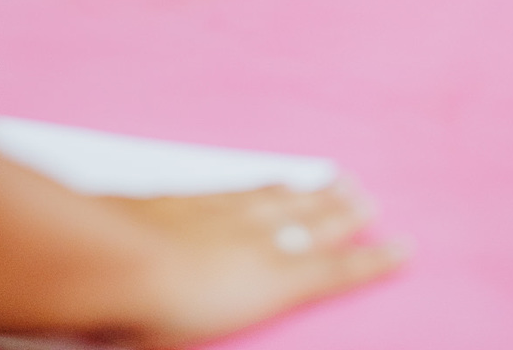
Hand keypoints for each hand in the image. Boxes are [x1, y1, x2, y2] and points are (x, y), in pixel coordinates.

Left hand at [100, 183, 404, 348]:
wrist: (108, 258)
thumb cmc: (152, 319)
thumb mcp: (196, 345)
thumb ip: (224, 327)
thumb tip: (248, 298)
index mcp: (269, 284)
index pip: (333, 273)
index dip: (371, 262)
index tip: (404, 247)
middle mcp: (257, 242)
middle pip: (313, 225)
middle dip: (345, 217)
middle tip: (370, 203)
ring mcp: (224, 213)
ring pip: (282, 199)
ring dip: (312, 192)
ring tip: (336, 182)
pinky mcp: (192, 198)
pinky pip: (245, 188)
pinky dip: (268, 184)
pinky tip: (274, 179)